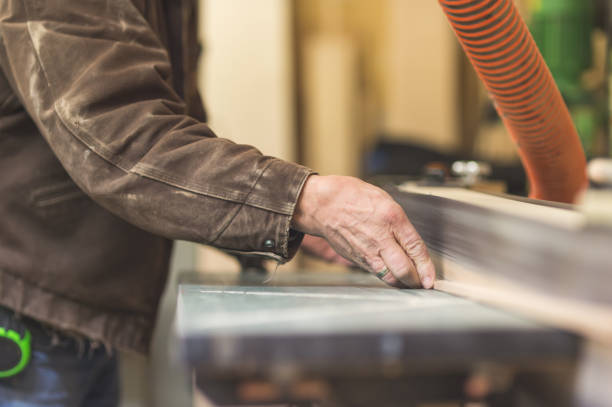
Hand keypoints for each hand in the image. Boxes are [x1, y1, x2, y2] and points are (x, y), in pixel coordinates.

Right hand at [292, 175, 434, 287]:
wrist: (323, 205)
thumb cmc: (351, 196)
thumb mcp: (383, 200)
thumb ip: (398, 222)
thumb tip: (410, 242)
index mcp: (392, 217)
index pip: (416, 248)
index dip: (426, 267)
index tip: (431, 279)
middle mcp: (381, 237)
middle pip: (404, 269)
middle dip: (416, 281)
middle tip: (423, 284)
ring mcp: (367, 250)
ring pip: (390, 277)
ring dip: (402, 283)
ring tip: (410, 283)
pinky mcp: (357, 258)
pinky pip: (376, 273)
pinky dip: (387, 277)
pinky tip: (392, 276)